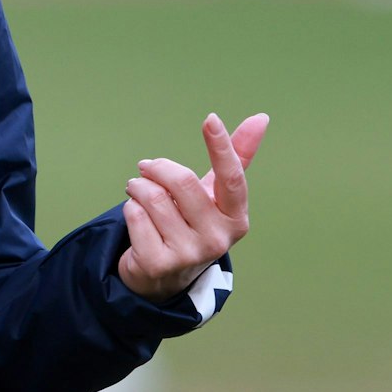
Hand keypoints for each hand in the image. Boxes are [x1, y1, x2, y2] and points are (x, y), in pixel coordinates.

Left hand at [117, 112, 266, 301]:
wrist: (164, 274)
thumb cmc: (192, 222)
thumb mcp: (215, 194)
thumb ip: (236, 158)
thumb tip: (261, 117)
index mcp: (236, 219)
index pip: (231, 178)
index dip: (221, 147)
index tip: (211, 120)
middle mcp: (218, 240)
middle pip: (182, 181)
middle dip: (157, 168)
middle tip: (146, 168)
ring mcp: (189, 255)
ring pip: (153, 197)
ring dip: (139, 187)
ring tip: (138, 192)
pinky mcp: (158, 264)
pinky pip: (135, 215)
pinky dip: (130, 208)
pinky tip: (136, 217)